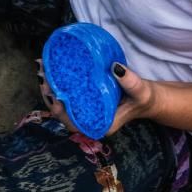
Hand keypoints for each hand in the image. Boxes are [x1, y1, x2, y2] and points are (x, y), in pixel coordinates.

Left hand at [38, 60, 158, 136]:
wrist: (148, 98)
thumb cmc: (145, 99)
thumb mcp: (142, 91)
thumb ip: (131, 83)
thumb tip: (116, 68)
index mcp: (100, 125)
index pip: (73, 122)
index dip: (59, 110)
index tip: (52, 94)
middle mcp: (90, 120)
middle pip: (63, 111)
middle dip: (50, 94)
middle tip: (43, 74)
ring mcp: (86, 109)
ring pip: (63, 101)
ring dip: (51, 86)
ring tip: (43, 67)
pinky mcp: (86, 99)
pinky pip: (69, 93)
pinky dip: (60, 81)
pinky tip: (53, 67)